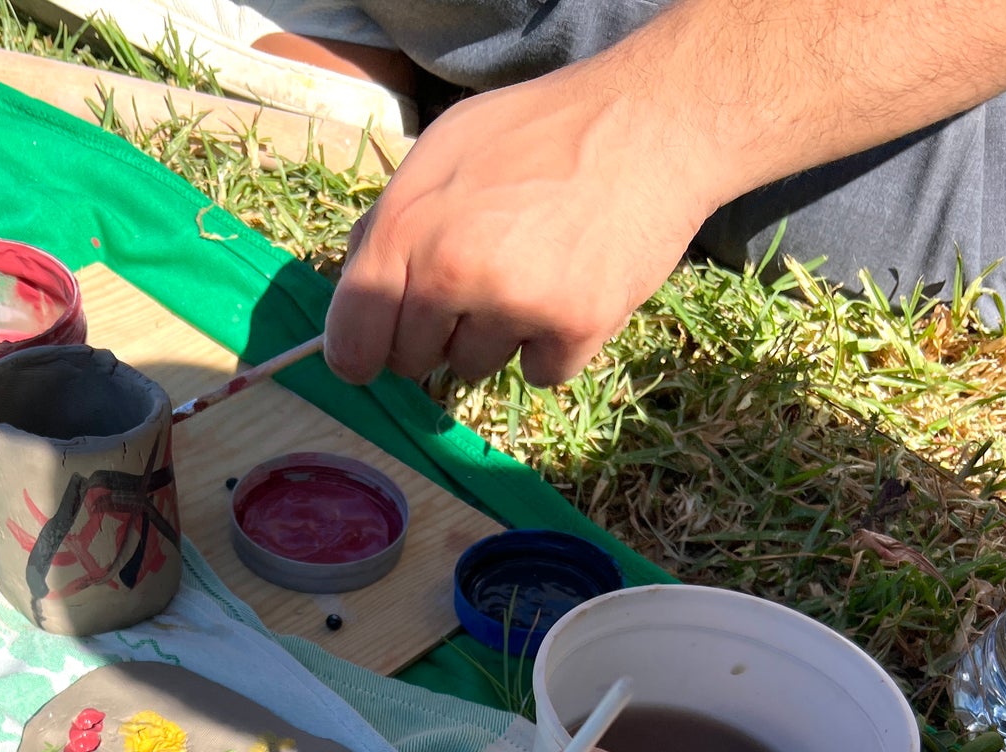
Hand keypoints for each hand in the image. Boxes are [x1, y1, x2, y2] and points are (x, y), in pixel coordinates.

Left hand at [323, 53, 724, 387]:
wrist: (651, 123)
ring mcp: (514, 307)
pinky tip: (571, 288)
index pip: (353, 339)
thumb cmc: (539, 133)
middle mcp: (454, 274)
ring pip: (475, 368)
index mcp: (409, 228)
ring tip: (536, 268)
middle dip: (436, 332)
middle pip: (414, 362)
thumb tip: (357, 286)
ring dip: (497, 336)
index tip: (372, 355)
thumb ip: (393, 219)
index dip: (359, 353)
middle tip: (480, 278)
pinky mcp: (572, 331)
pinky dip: (553, 345)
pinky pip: (540, 373)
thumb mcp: (444, 149)